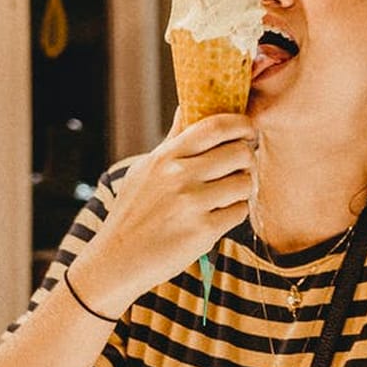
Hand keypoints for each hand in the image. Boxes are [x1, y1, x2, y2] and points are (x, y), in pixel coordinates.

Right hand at [67, 110, 256, 316]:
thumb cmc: (134, 213)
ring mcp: (192, 203)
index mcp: (166, 157)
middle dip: (248, 159)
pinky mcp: (203, 231)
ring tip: (228, 196)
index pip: (215, 126)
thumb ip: (172, 140)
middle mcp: (179, 176)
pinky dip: (235, 213)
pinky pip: (239, 211)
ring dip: (243, 189)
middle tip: (241, 169)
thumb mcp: (146, 170)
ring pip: (244, 183)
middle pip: (239, 153)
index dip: (241, 124)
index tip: (248, 131)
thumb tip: (186, 106)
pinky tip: (219, 217)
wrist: (118, 260)